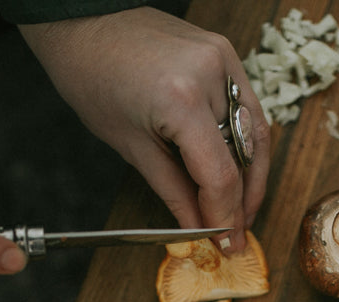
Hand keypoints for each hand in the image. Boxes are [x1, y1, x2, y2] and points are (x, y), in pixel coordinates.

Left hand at [20, 6, 269, 253]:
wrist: (83, 22)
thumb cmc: (92, 77)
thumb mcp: (130, 146)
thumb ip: (173, 190)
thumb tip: (198, 227)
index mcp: (180, 100)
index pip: (220, 175)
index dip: (227, 216)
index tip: (227, 243)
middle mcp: (211, 75)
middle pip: (245, 156)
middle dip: (243, 201)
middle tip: (236, 233)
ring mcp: (222, 59)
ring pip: (256, 132)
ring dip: (251, 174)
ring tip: (241, 207)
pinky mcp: (224, 52)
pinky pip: (247, 106)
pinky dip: (245, 141)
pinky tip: (238, 168)